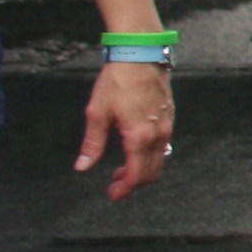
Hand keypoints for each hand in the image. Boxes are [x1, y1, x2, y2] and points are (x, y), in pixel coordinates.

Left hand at [76, 59, 170, 200]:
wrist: (140, 55)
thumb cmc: (117, 81)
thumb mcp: (97, 113)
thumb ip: (92, 143)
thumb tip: (82, 166)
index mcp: (139, 136)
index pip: (136, 174)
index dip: (124, 189)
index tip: (112, 195)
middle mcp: (158, 135)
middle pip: (151, 172)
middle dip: (132, 183)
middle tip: (113, 186)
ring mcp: (166, 126)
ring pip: (159, 160)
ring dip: (141, 170)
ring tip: (120, 170)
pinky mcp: (168, 117)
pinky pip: (163, 146)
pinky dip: (149, 156)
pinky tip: (133, 150)